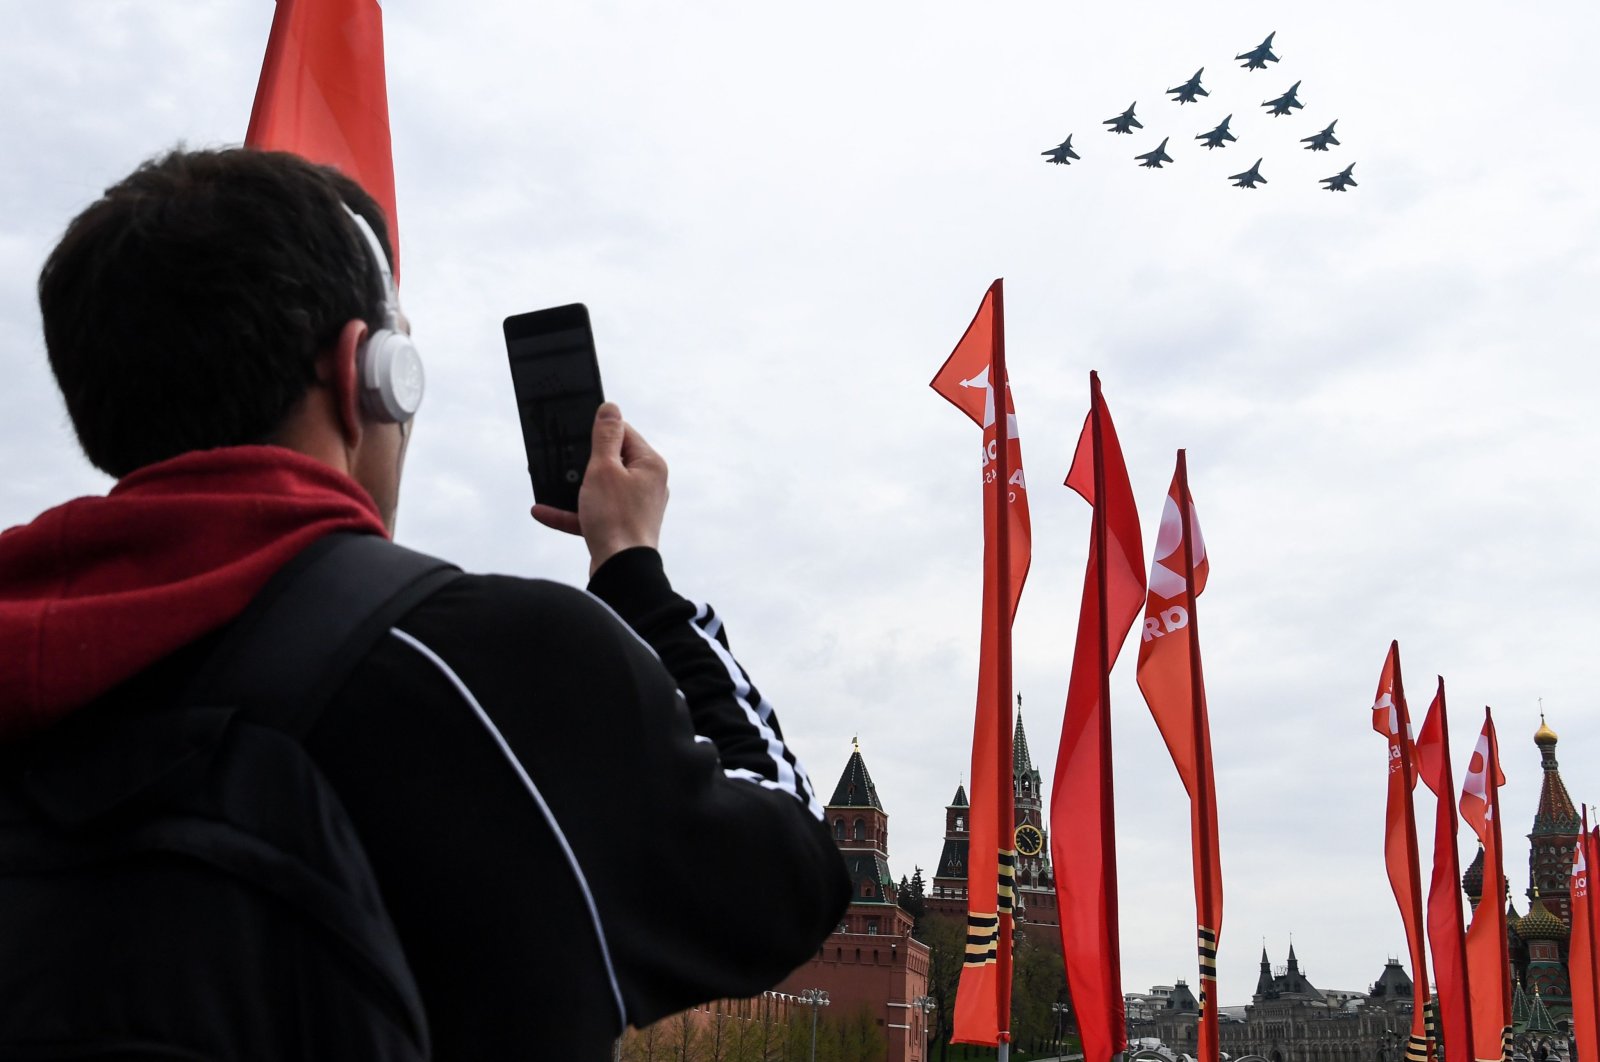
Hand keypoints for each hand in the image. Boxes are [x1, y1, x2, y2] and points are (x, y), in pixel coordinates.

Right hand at [532, 403, 668, 575]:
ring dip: (572, 489)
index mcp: (649, 464)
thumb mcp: (603, 469)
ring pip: (599, 489)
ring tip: (547, 484)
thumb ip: (605, 436)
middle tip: (560, 458)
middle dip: (582, 462)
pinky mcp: (621, 526)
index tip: (576, 432)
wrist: (621, 570)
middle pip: (610, 461)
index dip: (598, 431)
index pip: (624, 432)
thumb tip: (610, 408)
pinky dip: (571, 512)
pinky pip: (593, 512)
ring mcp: (635, 506)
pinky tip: (543, 511)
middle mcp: (647, 483)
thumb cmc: (615, 519)